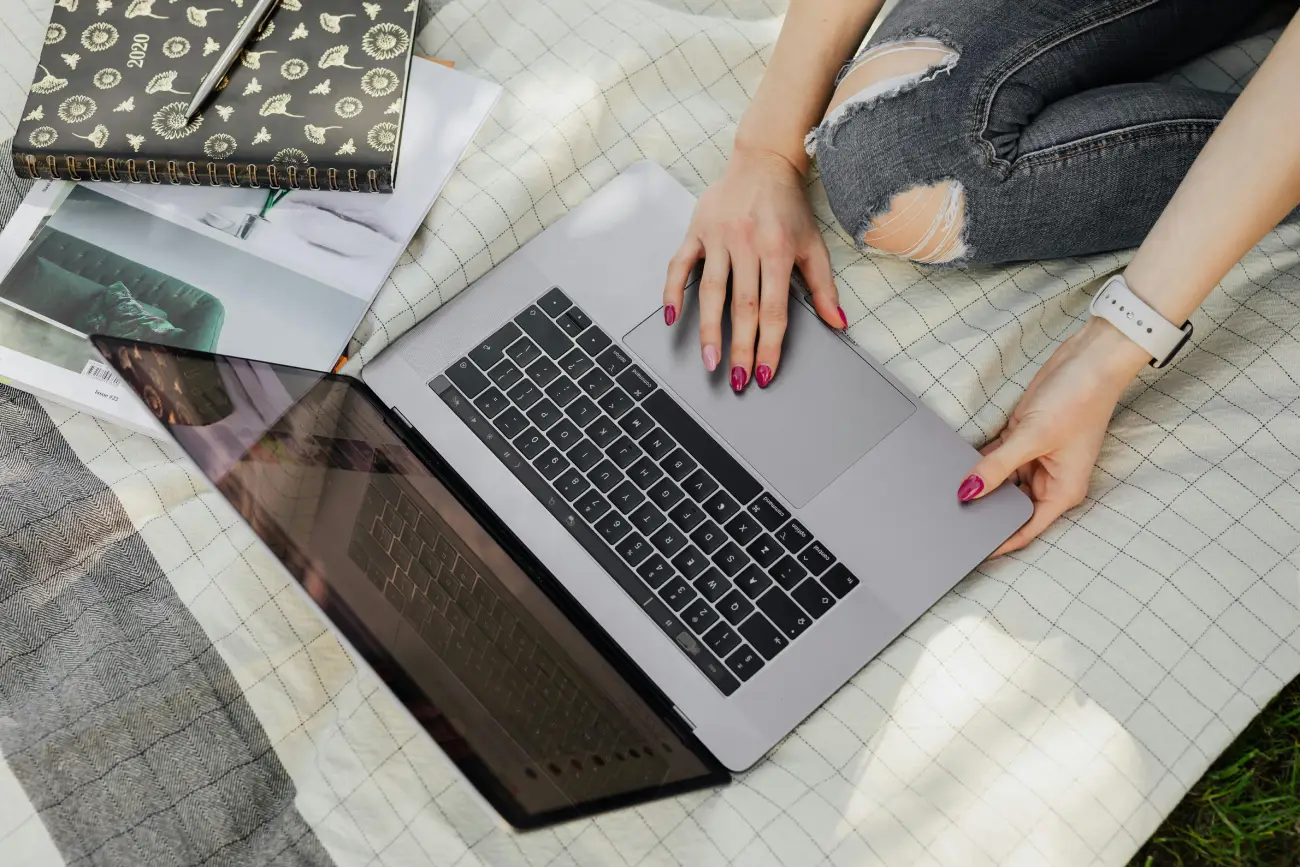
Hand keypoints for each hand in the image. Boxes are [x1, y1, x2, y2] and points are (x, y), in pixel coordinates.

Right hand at [662, 147, 845, 390]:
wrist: (763, 161)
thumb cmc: (788, 206)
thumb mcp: (814, 244)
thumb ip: (824, 286)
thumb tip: (839, 323)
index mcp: (778, 249)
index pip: (774, 309)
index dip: (769, 344)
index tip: (764, 372)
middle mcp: (747, 243)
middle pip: (742, 307)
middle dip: (740, 348)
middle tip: (737, 380)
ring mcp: (719, 237)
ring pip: (711, 292)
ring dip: (708, 330)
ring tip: (709, 361)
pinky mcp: (696, 230)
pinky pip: (679, 265)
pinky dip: (672, 291)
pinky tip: (671, 318)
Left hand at [960, 318, 1150, 556]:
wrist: (1089, 359)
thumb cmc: (1080, 399)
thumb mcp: (1033, 437)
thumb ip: (997, 467)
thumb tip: (968, 492)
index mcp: (1062, 491)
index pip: (1026, 528)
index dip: (1000, 542)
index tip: (972, 552)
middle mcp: (1050, 480)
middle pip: (1011, 506)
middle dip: (986, 510)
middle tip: (951, 519)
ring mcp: (1036, 459)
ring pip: (1000, 482)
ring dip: (980, 483)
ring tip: (949, 494)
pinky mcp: (1024, 439)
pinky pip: (996, 459)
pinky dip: (981, 462)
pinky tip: (958, 465)